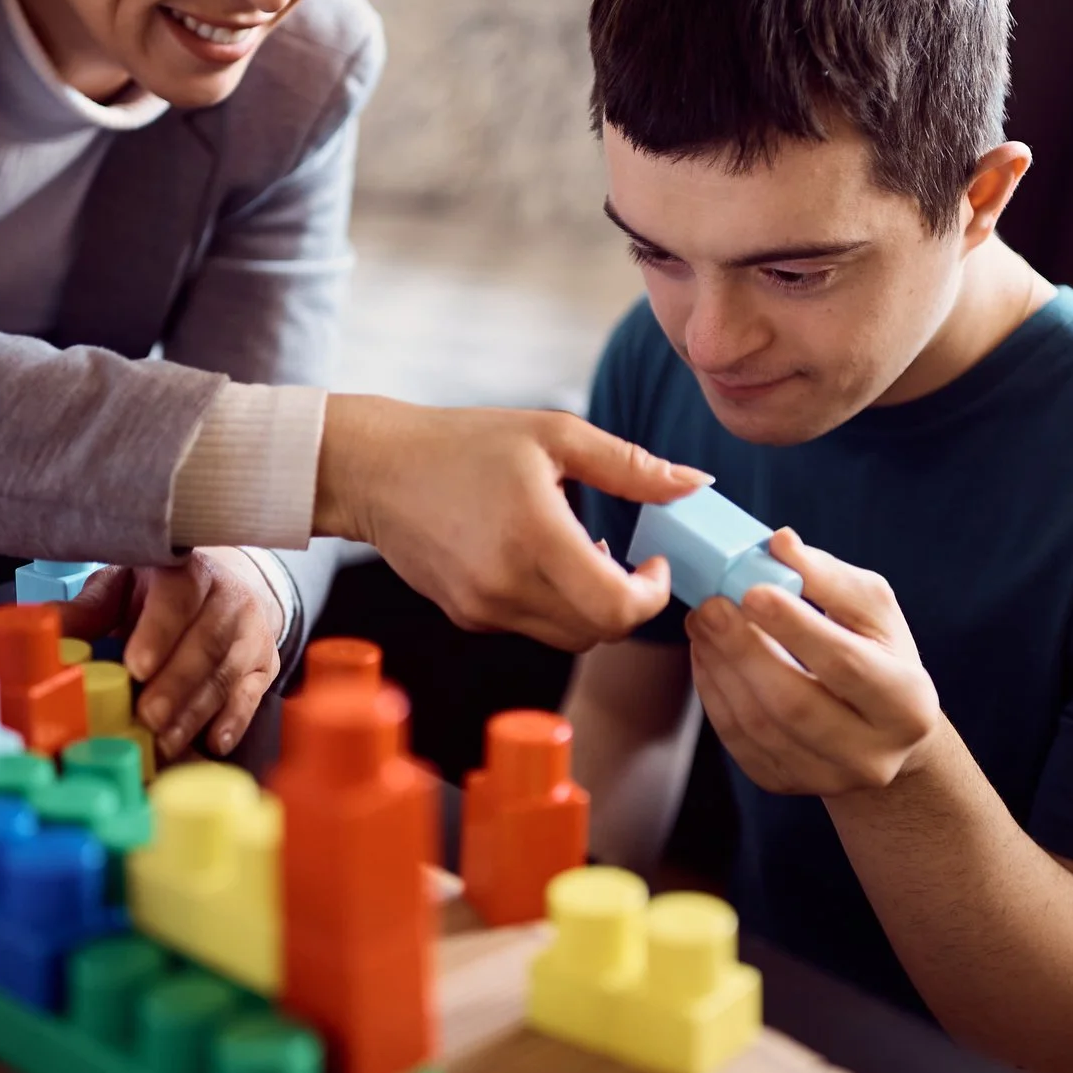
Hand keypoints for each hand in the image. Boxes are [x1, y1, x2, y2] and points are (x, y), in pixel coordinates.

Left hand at [61, 547, 282, 759]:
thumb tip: (47, 629)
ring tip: (166, 742)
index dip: (160, 630)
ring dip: (196, 712)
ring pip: (227, 675)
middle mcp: (229, 598)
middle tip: (148, 717)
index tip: (137, 665)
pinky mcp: (265, 666)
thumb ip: (90, 611)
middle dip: (176, 684)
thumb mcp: (123, 589)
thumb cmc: (162, 594)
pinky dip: (234, 722)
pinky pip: (252, 696)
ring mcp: (252, 634)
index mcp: (188, 570)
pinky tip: (213, 743)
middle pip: (207, 643)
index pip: (179, 595)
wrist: (228, 591)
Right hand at [312, 394, 708, 650]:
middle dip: (629, 602)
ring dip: (593, 606)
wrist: (374, 469)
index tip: (658, 562)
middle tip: (630, 559)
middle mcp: (507, 585)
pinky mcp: (467, 617)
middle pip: (600, 632)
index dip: (654, 594)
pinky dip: (554, 604)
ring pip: (570, 637)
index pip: (617, 608)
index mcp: (535, 537)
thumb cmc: (464, 442)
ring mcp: (483, 609)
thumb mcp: (554, 435)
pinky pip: (532, 628)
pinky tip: (540, 559)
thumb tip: (697, 484)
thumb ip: (631, 466)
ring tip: (583, 553)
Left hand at [684, 530, 949, 795]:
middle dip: (743, 651)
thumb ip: (829, 577)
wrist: (880, 729)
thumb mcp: (873, 610)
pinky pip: (739, 742)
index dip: (796, 628)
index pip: (846, 665)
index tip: (752, 590)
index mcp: (907, 704)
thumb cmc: (877, 653)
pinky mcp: (786, 784)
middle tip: (709, 605)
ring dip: (720, 669)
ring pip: (759, 727)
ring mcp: (827, 778)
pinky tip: (705, 656)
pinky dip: (714, 695)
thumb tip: (781, 543)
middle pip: (795, 705)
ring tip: (701, 623)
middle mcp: (872, 755)